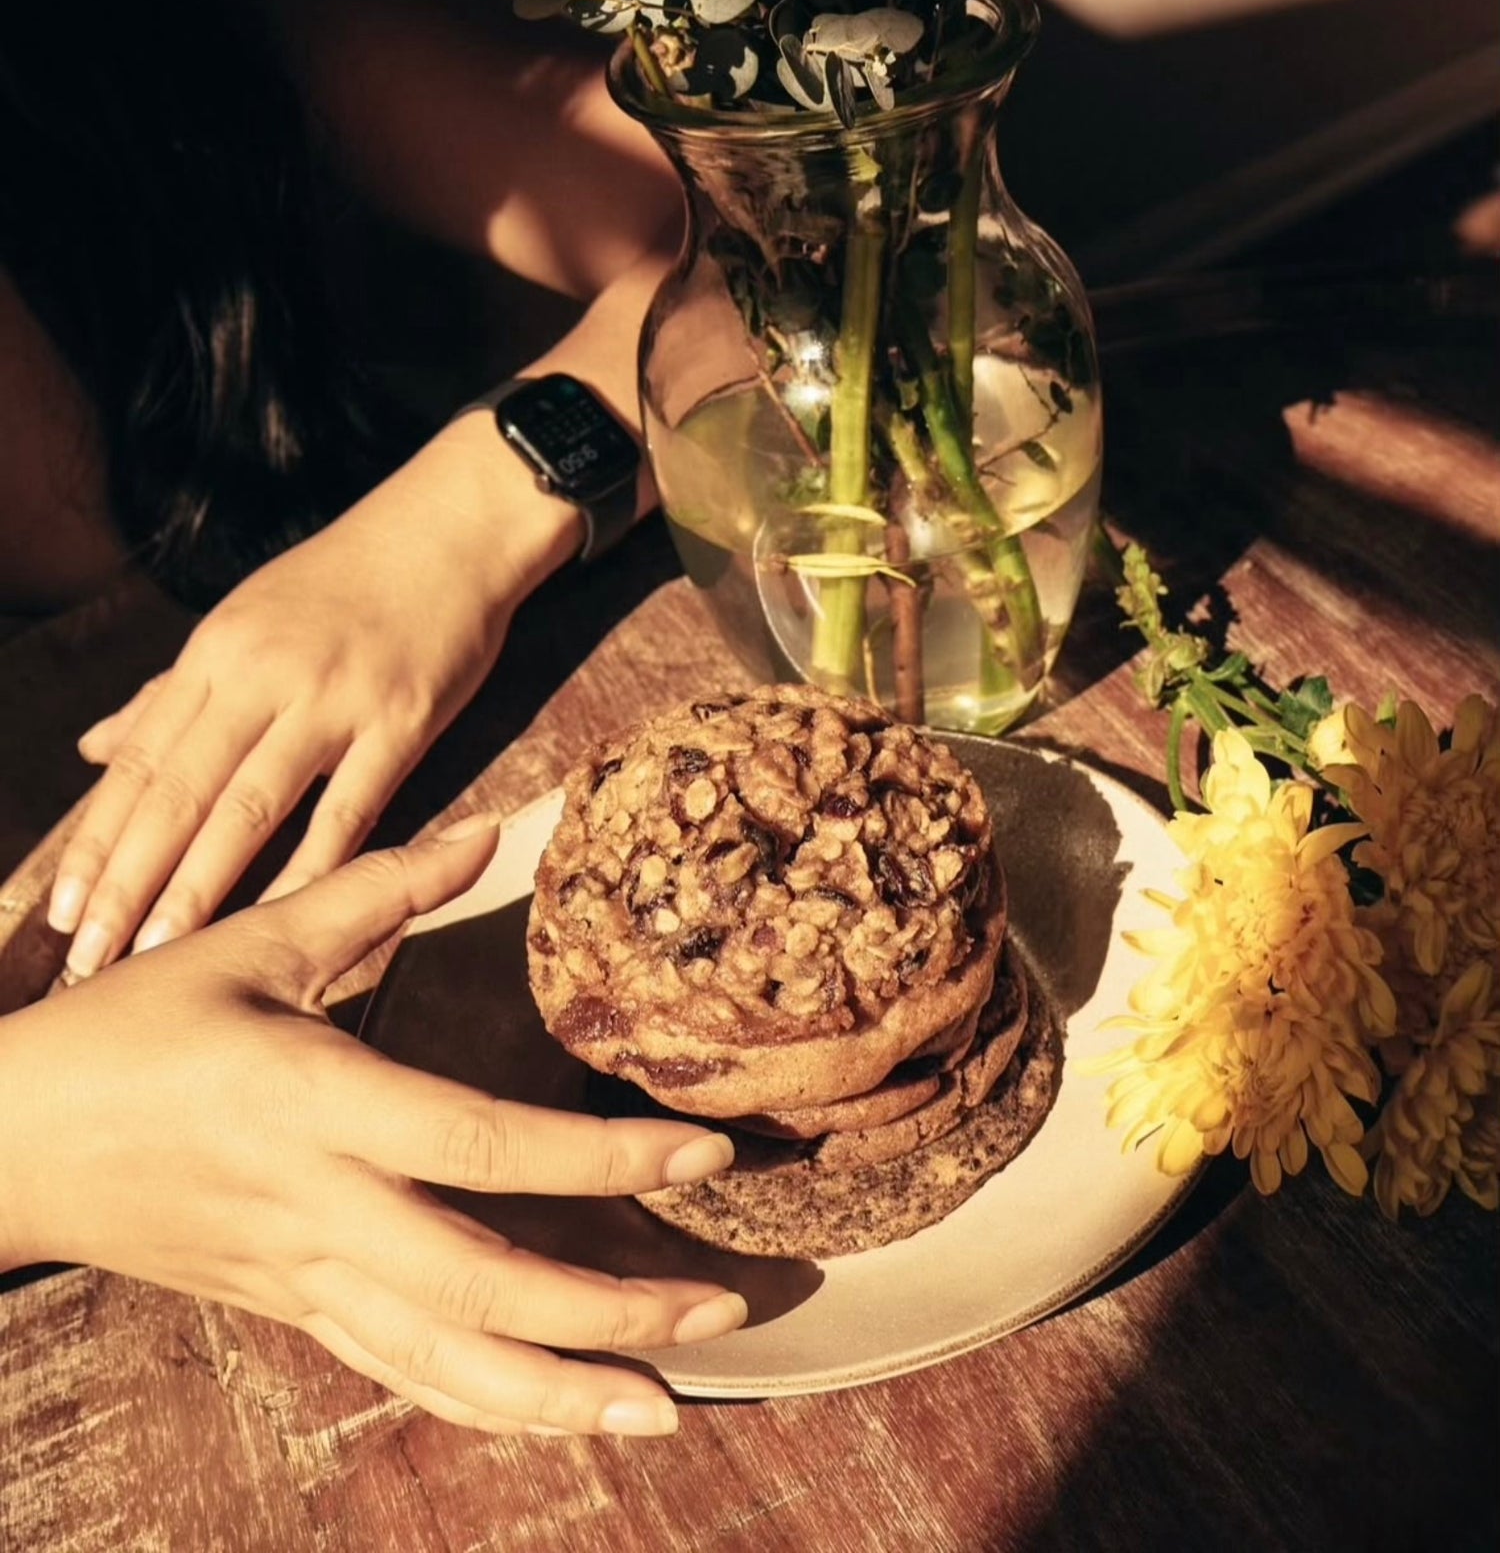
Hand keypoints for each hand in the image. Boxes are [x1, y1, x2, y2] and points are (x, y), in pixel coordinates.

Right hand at [2, 820, 743, 1436]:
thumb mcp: (248, 941)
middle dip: (612, 1308)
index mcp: (315, 1102)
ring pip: (446, 1360)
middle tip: (722, 1308)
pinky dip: (486, 1404)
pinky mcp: (291, 1310)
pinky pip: (400, 1374)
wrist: (11, 1141)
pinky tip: (560, 1416)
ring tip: (666, 1408)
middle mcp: (320, 1207)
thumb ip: (379, 888)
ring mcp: (304, 1276)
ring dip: (562, 1392)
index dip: (599, 1159)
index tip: (702, 1154)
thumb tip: (491, 830)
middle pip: (484, 1281)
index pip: (482, 1143)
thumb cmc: (133, 1028)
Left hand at [49, 419, 579, 975]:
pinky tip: (279, 918)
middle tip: (90, 955)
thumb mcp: (244, 618)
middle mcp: (263, 674)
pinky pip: (350, 809)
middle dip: (129, 880)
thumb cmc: (345, 576)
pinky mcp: (403, 719)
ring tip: (161, 951)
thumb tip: (91, 751)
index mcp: (216, 651)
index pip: (139, 761)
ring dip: (200, 886)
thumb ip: (169, 693)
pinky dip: (311, 868)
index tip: (62, 912)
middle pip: (180, 792)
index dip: (97, 840)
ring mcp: (333, 697)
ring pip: (251, 806)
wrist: (452, 524)